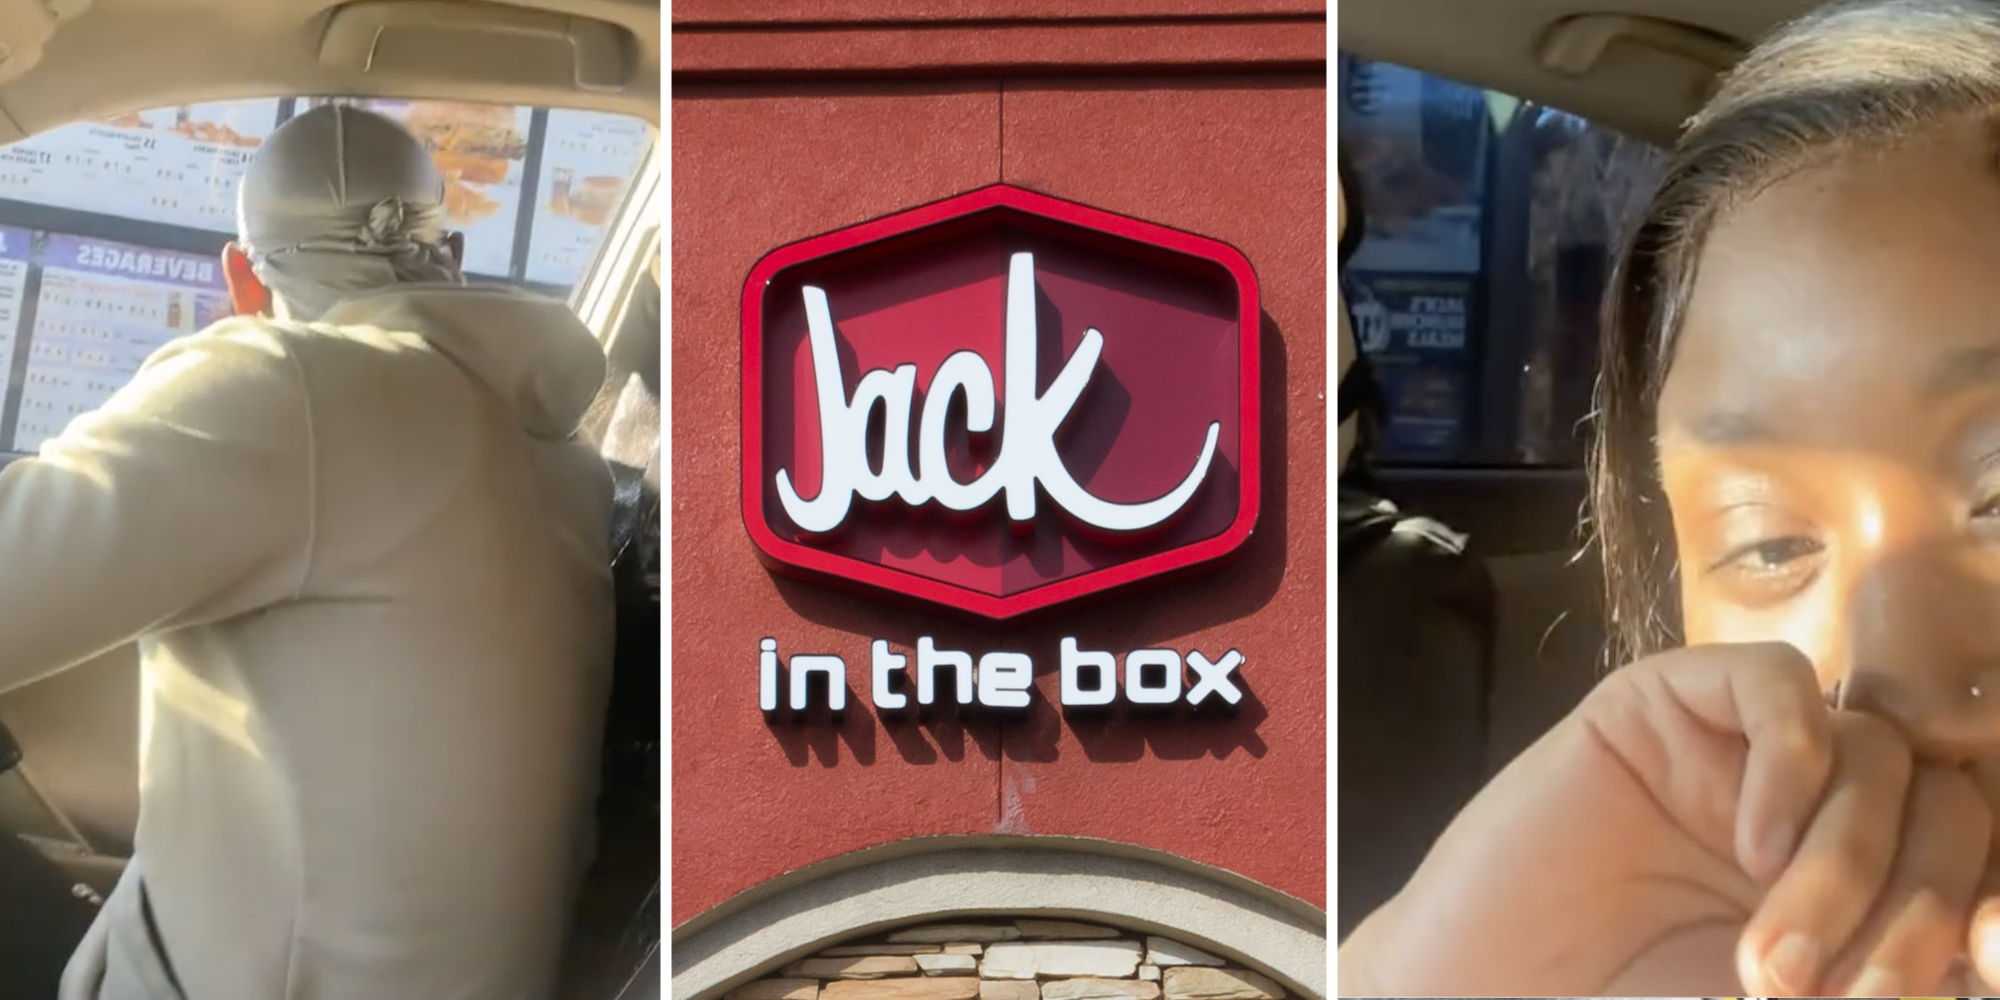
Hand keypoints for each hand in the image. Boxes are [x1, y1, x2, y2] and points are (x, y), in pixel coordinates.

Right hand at [1336, 641, 1993, 996]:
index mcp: (1859, 889)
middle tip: (1820, 992)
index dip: (1988, 910)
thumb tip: (1978, 956)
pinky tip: (1749, 839)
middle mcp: (1813, 812)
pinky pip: (1776, 681)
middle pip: (1946, 804)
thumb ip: (1882, 976)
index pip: (1974, 858)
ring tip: (1770, 959)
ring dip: (1845, 862)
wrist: (1482, 990)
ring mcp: (1739, 754)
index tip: (1970, 971)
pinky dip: (1791, 757)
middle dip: (1912, 909)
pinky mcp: (1662, 705)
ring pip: (1874, 749)